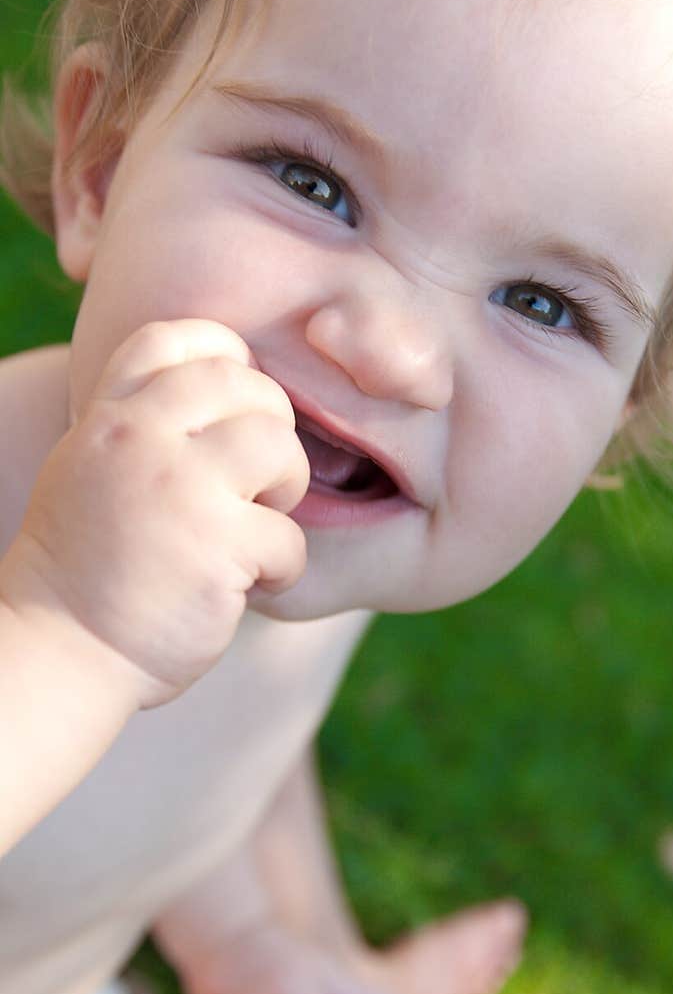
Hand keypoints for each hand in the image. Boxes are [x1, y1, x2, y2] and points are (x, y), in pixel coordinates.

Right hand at [2, 320, 308, 708]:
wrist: (61, 654)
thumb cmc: (86, 572)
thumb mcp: (89, 472)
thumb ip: (139, 428)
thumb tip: (223, 394)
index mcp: (109, 419)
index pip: (174, 339)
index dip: (225, 358)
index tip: (239, 404)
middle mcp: (141, 440)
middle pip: (245, 385)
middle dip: (270, 430)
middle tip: (258, 482)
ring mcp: (182, 491)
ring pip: (279, 446)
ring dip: (286, 488)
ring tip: (259, 525)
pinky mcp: (219, 548)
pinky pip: (291, 537)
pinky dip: (283, 568)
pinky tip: (251, 587)